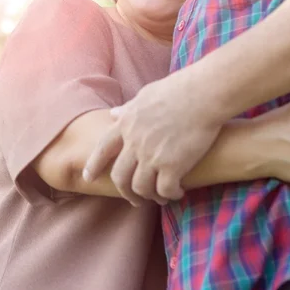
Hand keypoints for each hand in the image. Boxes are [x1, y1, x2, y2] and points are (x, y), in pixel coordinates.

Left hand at [82, 72, 221, 204]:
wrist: (202, 95)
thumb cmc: (178, 90)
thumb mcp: (145, 96)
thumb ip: (128, 109)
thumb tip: (113, 114)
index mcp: (126, 124)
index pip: (102, 149)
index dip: (94, 165)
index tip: (88, 178)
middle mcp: (134, 142)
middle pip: (119, 176)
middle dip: (125, 192)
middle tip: (134, 199)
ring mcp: (151, 156)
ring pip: (140, 188)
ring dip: (149, 196)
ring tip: (160, 198)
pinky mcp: (172, 166)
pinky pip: (164, 190)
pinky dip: (169, 195)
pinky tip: (178, 192)